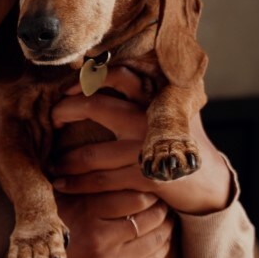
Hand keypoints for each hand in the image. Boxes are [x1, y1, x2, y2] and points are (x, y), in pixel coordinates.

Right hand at [0, 189, 175, 257]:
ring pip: (155, 238)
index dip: (148, 188)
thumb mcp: (53, 207)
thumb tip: (104, 161)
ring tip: (167, 218)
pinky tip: (162, 241)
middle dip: (161, 206)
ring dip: (166, 226)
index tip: (151, 183)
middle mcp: (99, 236)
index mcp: (84, 211)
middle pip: (149, 214)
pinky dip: (162, 249)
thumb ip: (76, 185)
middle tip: (166, 199)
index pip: (133, 193)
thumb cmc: (39, 242)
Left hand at [50, 67, 230, 216]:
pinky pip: (101, 179)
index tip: (65, 87)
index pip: (119, 74)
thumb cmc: (176, 140)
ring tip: (50, 162)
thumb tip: (95, 75)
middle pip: (97, 106)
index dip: (87, 78)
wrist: (208, 180)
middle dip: (65, 111)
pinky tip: (61, 183)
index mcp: (156, 95)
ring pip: (92, 152)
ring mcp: (147, 147)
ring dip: (64, 159)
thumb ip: (140, 95)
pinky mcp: (146, 175)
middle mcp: (151, 117)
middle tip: (51, 118)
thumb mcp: (167, 109)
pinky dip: (76, 183)